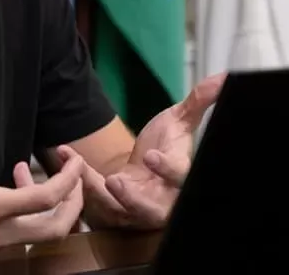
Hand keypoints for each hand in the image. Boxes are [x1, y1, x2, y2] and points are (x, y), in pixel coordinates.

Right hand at [0, 94, 85, 269]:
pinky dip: (20, 217)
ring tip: (23, 173)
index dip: (69, 179)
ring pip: (38, 236)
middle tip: (73, 175)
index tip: (74, 159)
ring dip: (45, 208)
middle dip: (74, 201)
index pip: (47, 198)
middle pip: (56, 227)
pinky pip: (15, 239)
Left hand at [67, 73, 224, 229]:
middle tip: (116, 183)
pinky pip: (93, 201)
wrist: (143, 170)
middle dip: (135, 199)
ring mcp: (135, 209)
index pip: (181, 178)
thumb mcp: (179, 122)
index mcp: (180, 178)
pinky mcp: (111, 211)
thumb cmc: (166, 146)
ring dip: (99, 193)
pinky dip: (78, 179)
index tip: (153, 156)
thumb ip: (198, 102)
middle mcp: (161, 200)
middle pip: (153, 210)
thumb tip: (224, 77)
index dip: (169, 170)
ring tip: (80, 171)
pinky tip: (64, 153)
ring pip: (118, 211)